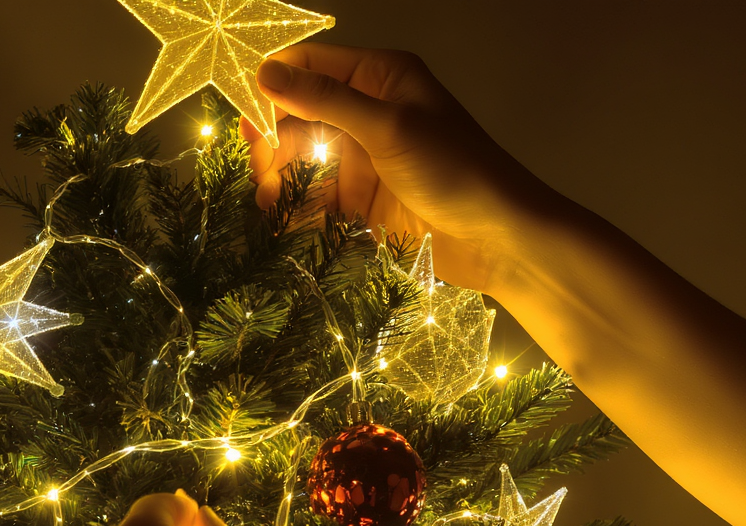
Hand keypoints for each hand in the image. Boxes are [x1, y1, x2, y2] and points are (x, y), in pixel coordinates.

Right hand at [244, 43, 557, 293]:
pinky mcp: (361, 202)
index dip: (274, 84)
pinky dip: (296, 207)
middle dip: (274, 141)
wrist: (500, 240)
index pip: (311, 64)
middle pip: (297, 116)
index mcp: (381, 77)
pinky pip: (314, 197)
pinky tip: (283, 219)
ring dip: (280, 178)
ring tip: (269, 202)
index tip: (245, 115)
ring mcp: (363, 159)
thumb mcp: (388, 127)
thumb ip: (325, 100)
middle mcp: (368, 112)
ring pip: (301, 159)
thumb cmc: (457, 170)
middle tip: (260, 170)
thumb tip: (268, 73)